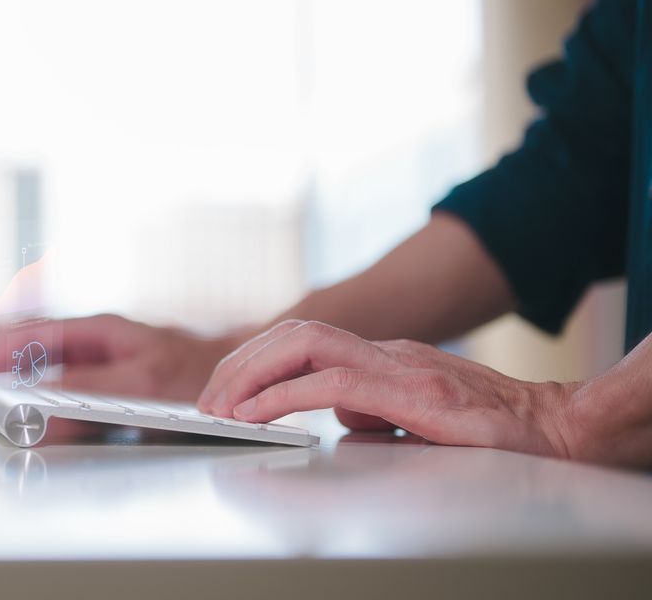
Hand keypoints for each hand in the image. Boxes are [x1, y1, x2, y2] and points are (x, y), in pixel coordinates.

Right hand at [0, 314, 247, 401]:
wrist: (239, 371)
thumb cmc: (196, 371)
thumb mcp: (143, 383)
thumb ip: (90, 391)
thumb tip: (41, 400)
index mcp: (97, 329)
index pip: (30, 335)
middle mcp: (93, 340)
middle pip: (27, 346)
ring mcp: (98, 359)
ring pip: (40, 365)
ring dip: (10, 380)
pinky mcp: (105, 381)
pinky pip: (60, 384)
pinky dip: (36, 396)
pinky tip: (26, 411)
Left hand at [196, 320, 576, 456]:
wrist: (553, 427)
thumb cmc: (489, 426)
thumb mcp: (415, 416)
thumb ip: (373, 412)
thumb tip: (340, 423)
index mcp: (380, 355)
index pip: (301, 342)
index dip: (254, 361)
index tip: (223, 393)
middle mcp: (383, 351)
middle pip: (291, 335)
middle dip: (239, 363)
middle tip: (207, 400)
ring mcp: (397, 366)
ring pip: (303, 346)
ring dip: (251, 374)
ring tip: (221, 406)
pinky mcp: (411, 392)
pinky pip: (332, 384)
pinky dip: (283, 396)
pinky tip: (258, 415)